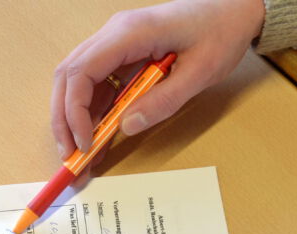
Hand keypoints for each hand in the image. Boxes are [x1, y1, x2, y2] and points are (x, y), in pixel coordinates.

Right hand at [51, 0, 263, 157]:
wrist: (232, 9)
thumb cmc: (220, 31)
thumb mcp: (199, 72)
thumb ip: (163, 101)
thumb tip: (127, 127)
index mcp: (130, 32)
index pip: (81, 71)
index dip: (74, 111)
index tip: (85, 143)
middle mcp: (114, 34)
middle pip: (69, 76)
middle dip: (64, 119)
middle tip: (70, 156)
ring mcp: (116, 43)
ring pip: (77, 81)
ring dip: (74, 118)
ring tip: (80, 154)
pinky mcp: (123, 54)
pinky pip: (98, 84)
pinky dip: (93, 112)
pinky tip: (97, 137)